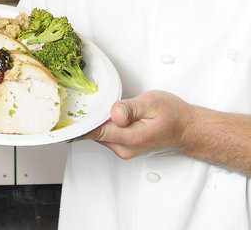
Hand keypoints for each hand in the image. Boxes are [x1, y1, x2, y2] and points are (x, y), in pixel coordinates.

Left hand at [78, 90, 194, 159]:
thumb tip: (113, 112)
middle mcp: (124, 148)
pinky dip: (101, 125)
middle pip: (93, 133)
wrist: (188, 130)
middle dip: (84, 119)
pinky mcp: (125, 147)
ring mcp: (124, 150)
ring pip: (98, 134)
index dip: (77, 125)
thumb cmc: (174, 115)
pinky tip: (104, 113)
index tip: (62, 119)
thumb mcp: (153, 103)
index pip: (94, 132)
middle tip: (73, 101)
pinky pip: (106, 135)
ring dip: (93, 121)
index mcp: (130, 137)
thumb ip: (131, 108)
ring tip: (91, 104)